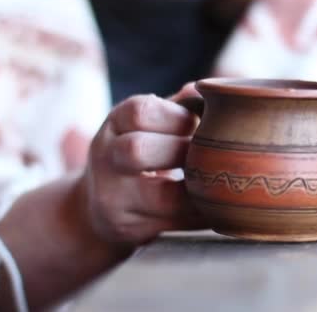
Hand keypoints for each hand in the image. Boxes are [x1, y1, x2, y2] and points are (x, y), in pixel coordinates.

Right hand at [81, 84, 205, 246]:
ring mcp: (110, 196)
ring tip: (218, 184)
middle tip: (209, 155)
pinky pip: (173, 223)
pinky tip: (215, 207)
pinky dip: (200, 215)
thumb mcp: (146, 125)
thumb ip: (176, 108)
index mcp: (115, 123)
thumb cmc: (138, 156)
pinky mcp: (126, 227)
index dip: (178, 117)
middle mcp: (105, 158)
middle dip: (182, 152)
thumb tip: (206, 89)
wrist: (98, 205)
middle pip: (137, 151)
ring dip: (198, 190)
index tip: (200, 125)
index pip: (141, 112)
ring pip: (159, 197)